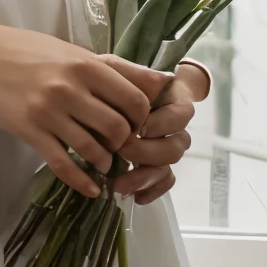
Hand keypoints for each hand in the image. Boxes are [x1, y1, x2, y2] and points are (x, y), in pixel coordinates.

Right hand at [0, 18, 172, 198]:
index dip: (142, 119)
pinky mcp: (27, 129)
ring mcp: (48, 110)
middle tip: (120, 148)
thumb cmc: (23, 49)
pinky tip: (90, 189)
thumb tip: (160, 80)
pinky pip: (61, 163)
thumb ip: (113, 67)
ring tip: (103, 164)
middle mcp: (70, 87)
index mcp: (85, 64)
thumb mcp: (70, 50)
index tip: (136, 126)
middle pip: (117, 127)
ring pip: (92, 148)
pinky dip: (81, 181)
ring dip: (104, 163)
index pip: (134, 99)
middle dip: (125, 144)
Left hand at [97, 55, 202, 205]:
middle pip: (177, 146)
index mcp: (168, 99)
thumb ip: (134, 75)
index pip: (182, 113)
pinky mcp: (154, 165)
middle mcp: (170, 125)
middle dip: (148, 151)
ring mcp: (163, 147)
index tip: (139, 127)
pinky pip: (163, 182)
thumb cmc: (102, 79)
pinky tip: (135, 197)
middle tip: (121, 151)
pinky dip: (151, 191)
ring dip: (144, 176)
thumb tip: (162, 81)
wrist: (83, 95)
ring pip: (167, 167)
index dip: (164, 123)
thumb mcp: (112, 69)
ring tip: (118, 183)